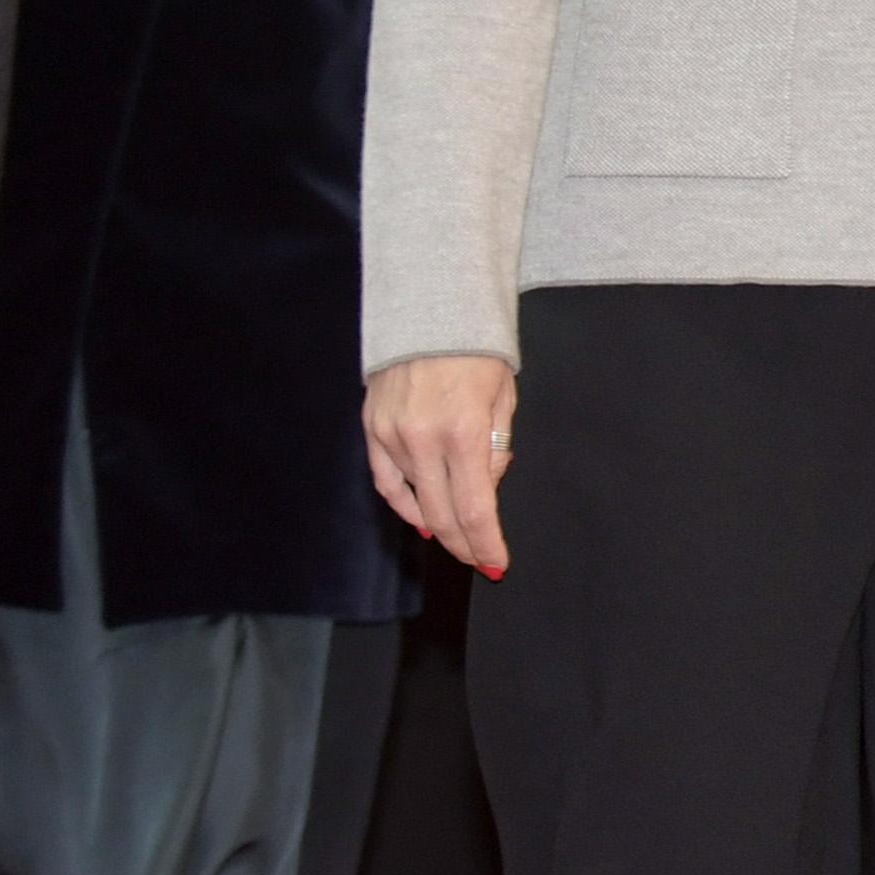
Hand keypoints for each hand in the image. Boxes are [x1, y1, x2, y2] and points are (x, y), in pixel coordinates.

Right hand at [365, 351, 518, 578]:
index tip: (497, 563)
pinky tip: (420, 517)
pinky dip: (402, 504)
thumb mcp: (504, 399)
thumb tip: (485, 491)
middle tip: (480, 559)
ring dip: (437, 524)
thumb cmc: (477, 353)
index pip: (475, 509)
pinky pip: (385, 481)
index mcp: (465, 434)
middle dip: (464, 544)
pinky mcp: (371, 429)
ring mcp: (391, 436)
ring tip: (456, 540)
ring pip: (412, 502)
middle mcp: (423, 441)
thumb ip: (495, 450)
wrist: (429, 312)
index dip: (486, 544)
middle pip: (442, 515)